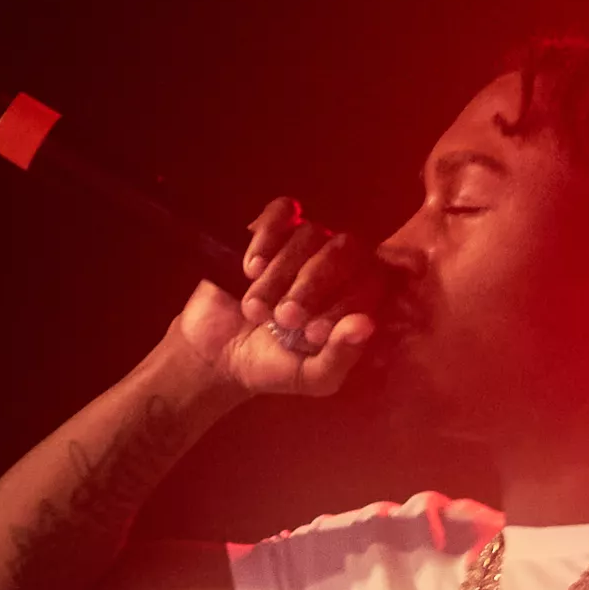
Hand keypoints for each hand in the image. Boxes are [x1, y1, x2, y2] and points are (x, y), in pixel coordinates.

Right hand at [174, 196, 380, 396]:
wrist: (217, 353)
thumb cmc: (273, 365)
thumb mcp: (310, 378)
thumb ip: (341, 357)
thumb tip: (366, 324)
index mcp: (357, 298)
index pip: (371, 281)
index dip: (344, 305)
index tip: (309, 334)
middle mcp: (338, 265)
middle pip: (345, 248)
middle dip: (312, 284)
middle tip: (284, 317)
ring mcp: (305, 244)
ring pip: (309, 233)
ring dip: (279, 275)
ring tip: (256, 309)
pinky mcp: (271, 229)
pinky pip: (282, 211)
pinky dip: (266, 237)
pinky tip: (250, 269)